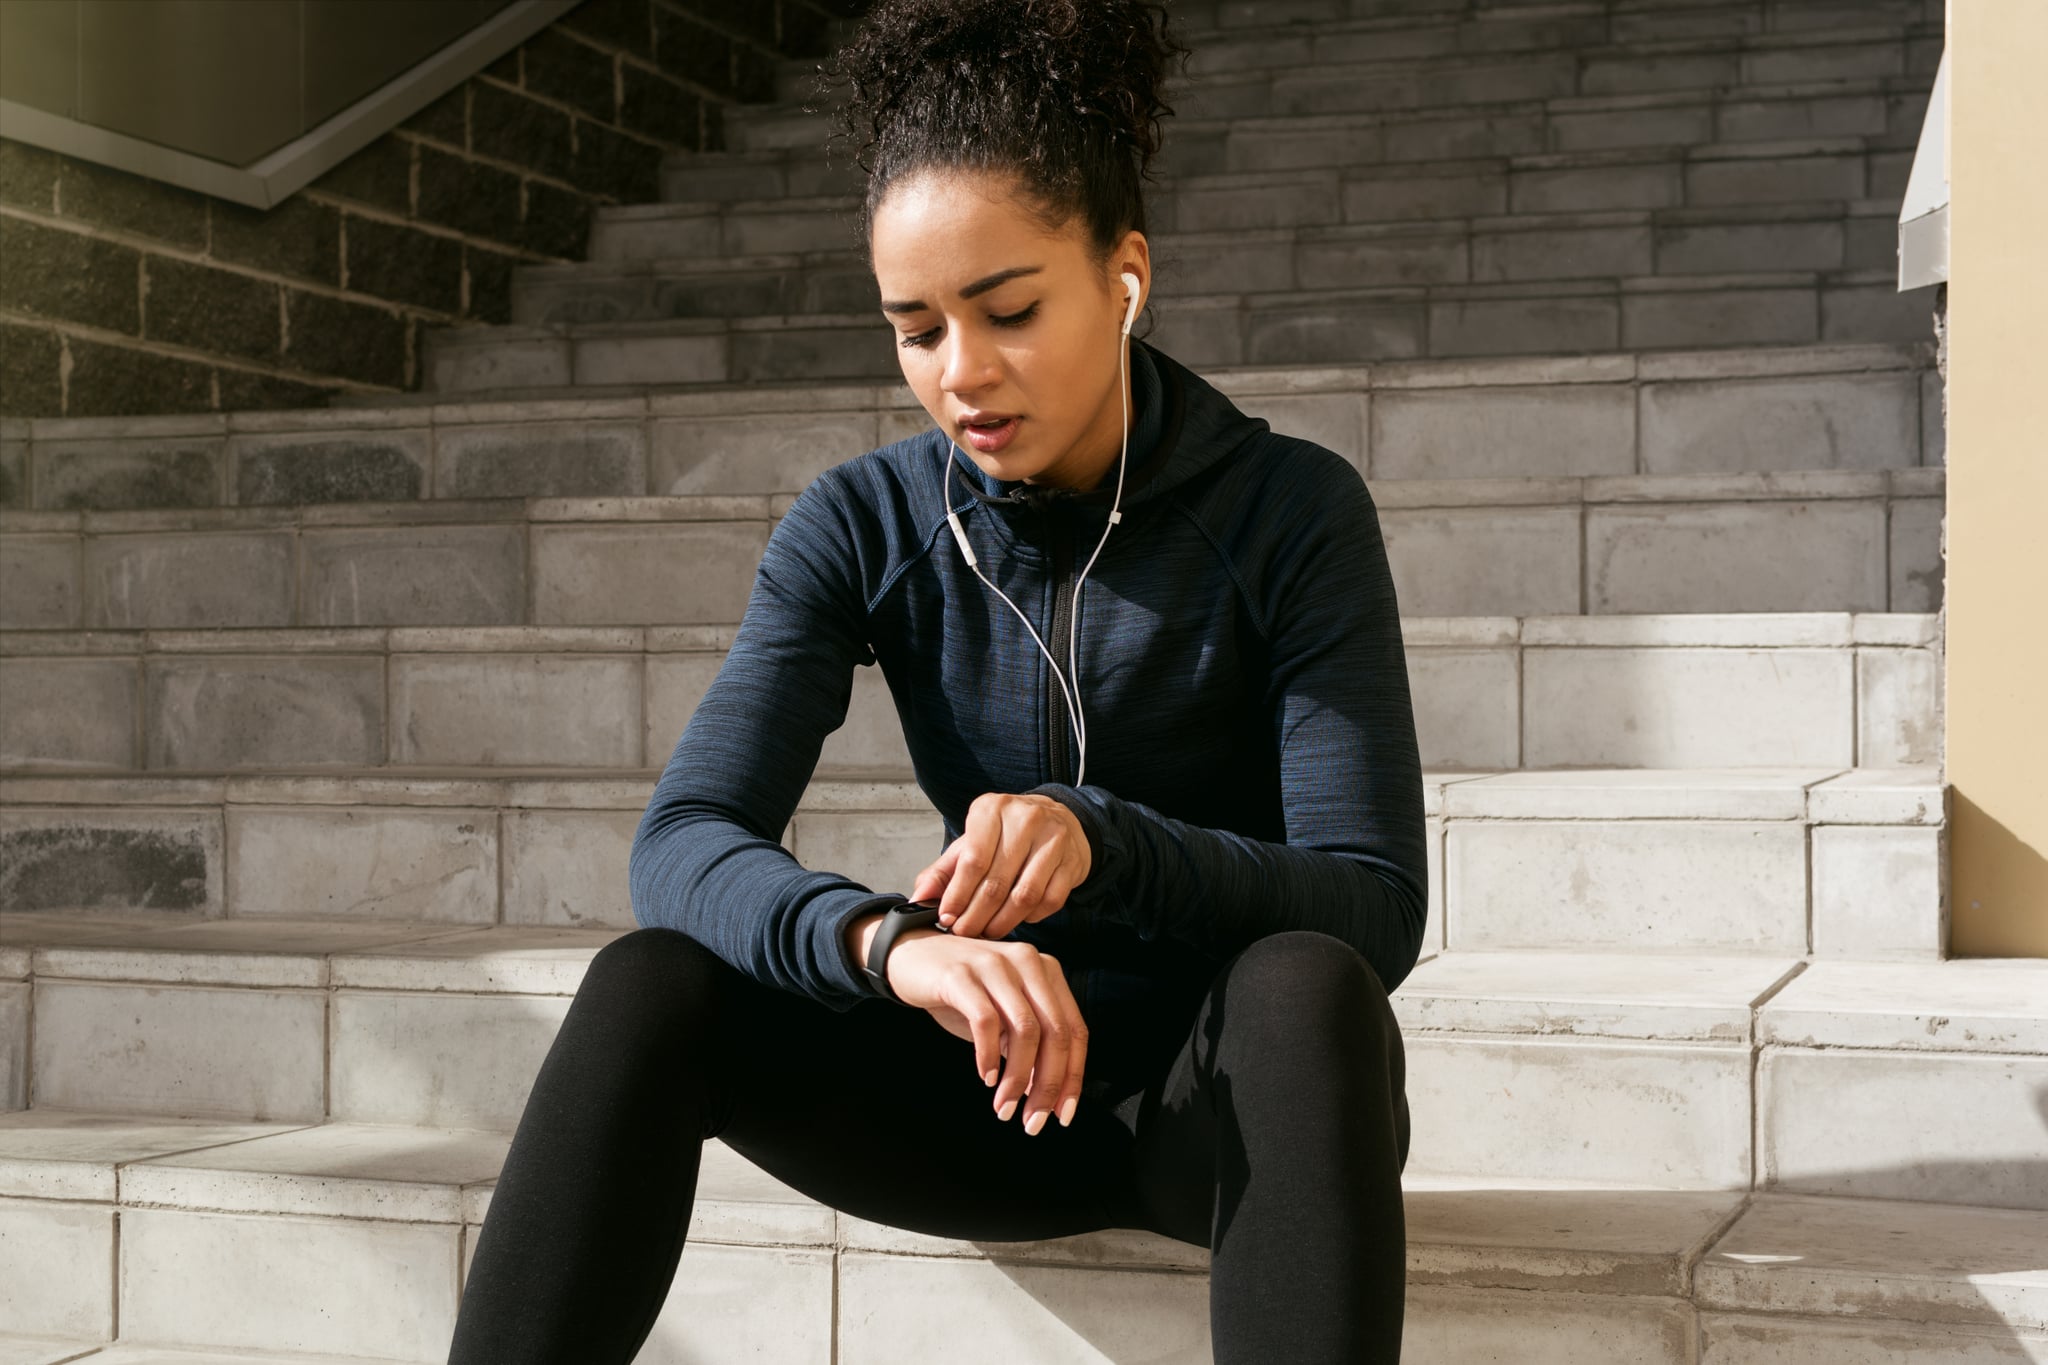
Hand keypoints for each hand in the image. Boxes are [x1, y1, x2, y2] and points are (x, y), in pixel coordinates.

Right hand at [854, 917, 1087, 1133]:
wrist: (909, 955)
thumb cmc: (961, 991)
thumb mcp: (1002, 1016)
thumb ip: (1029, 1044)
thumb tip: (1047, 1093)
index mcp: (1046, 971)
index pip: (1075, 1030)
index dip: (1073, 1077)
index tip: (1062, 1115)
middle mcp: (1027, 961)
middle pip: (1056, 1032)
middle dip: (1048, 1085)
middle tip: (1033, 1122)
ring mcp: (995, 964)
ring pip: (1025, 1030)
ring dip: (1018, 1078)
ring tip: (1004, 1107)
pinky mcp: (962, 974)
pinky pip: (985, 1021)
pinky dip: (987, 1056)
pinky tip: (984, 1078)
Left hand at [909, 792, 1091, 939]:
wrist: (1057, 818)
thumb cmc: (1005, 835)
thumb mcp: (970, 843)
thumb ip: (942, 871)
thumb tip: (918, 899)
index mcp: (992, 809)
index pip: (972, 860)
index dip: (957, 895)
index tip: (947, 918)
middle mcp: (1025, 819)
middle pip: (997, 882)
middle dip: (976, 916)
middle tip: (965, 932)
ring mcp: (1053, 839)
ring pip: (1024, 896)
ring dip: (1002, 922)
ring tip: (988, 932)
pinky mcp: (1073, 861)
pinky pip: (1049, 901)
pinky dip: (1030, 917)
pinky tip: (1018, 918)